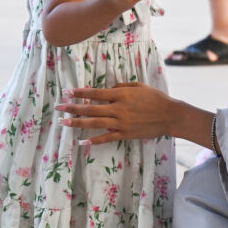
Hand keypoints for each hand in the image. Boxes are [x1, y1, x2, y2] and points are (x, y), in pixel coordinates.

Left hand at [58, 82, 176, 145]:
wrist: (170, 115)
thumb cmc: (155, 98)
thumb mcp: (139, 86)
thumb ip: (122, 86)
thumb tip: (107, 89)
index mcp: (121, 94)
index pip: (95, 93)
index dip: (80, 92)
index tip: (67, 92)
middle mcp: (118, 108)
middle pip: (90, 108)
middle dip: (72, 107)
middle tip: (58, 107)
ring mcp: (121, 122)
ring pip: (95, 122)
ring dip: (78, 122)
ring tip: (64, 122)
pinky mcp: (125, 134)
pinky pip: (106, 137)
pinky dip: (94, 140)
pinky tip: (82, 141)